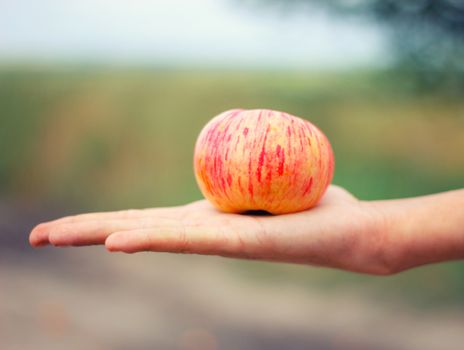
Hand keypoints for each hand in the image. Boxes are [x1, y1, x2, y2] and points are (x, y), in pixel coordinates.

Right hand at [29, 185, 392, 274]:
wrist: (354, 232)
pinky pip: (193, 237)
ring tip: (53, 239)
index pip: (146, 221)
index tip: (70, 228)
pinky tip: (116, 242)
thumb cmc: (314, 205)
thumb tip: (237, 149)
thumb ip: (246, 168)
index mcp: (207, 221)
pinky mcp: (241, 245)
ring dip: (102, 237)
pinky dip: (152, 238)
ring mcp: (219, 244)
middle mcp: (205, 236)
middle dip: (86, 234)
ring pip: (152, 238)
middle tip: (37, 239)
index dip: (107, 223)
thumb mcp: (272, 176)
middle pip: (136, 232)